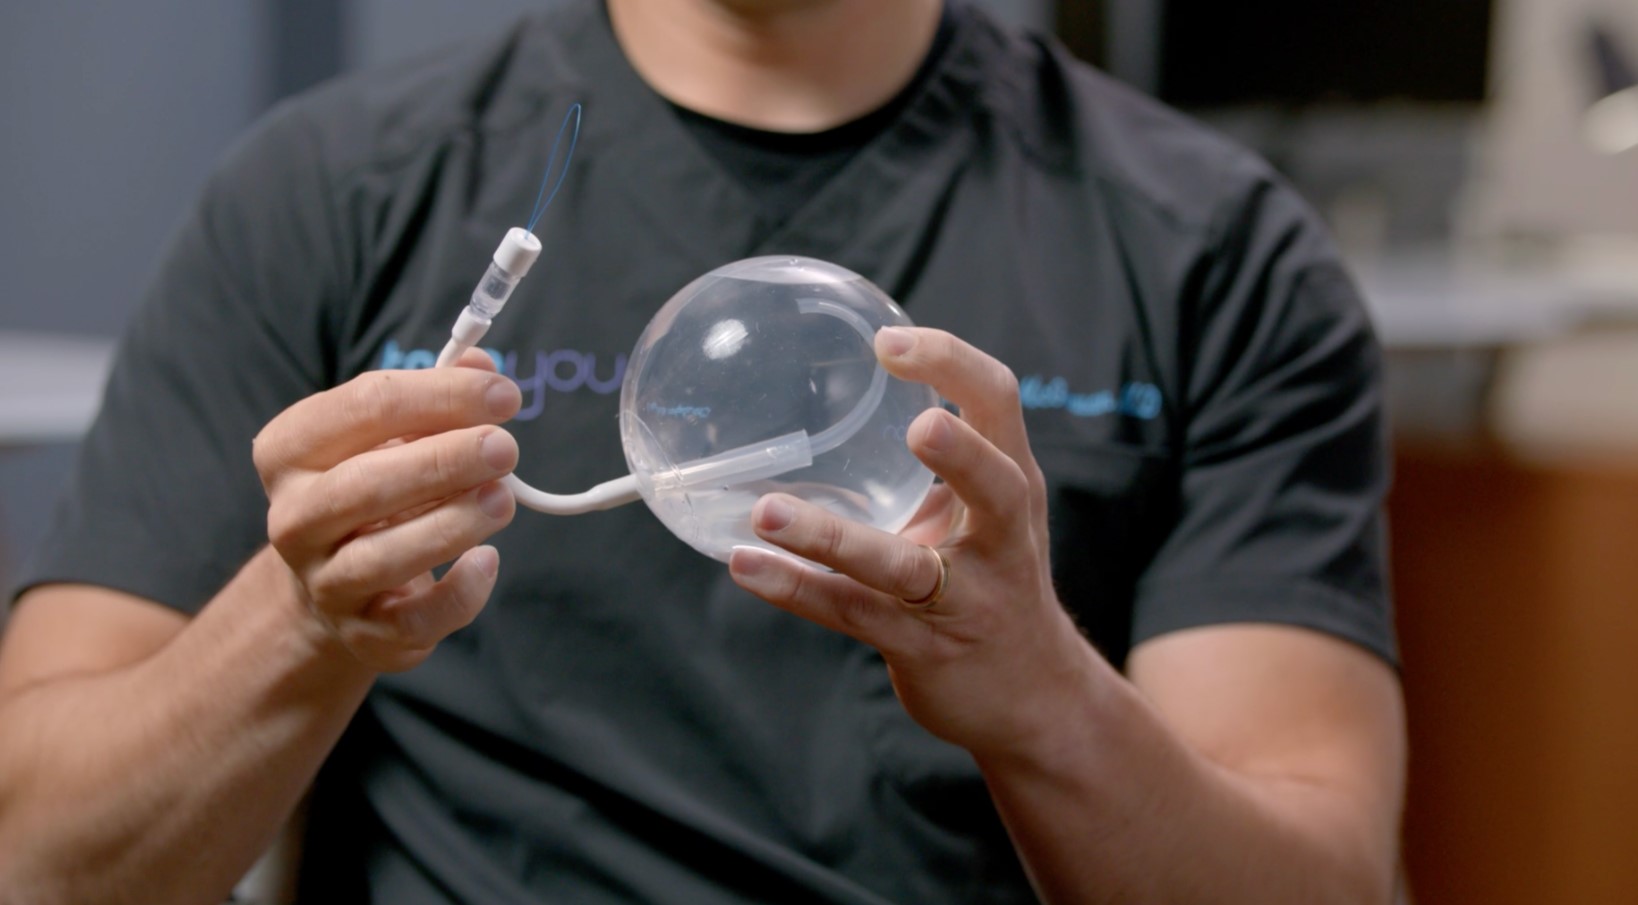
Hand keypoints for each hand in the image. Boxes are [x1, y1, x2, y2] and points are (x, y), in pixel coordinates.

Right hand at [253, 350, 520, 671]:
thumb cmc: (374, 489)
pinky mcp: (366, 633)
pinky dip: (457, 592)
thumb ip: (435, 398)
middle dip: (443, 462)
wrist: (336, 584)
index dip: (439, 395)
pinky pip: (413, 620)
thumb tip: (482, 367)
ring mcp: (325, 582)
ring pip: (382, 557)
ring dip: (452, 523)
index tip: (504, 395)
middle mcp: (295, 517)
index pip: (362, 407)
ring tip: (503, 498)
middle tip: (505, 448)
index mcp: (292, 450)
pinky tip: (487, 561)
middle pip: (363, 486)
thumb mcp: (390, 435)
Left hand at [728, 327, 1093, 757]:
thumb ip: (943, 463)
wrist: (1033, 698)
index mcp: (1015, 485)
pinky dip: (797, 588)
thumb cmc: (995, 584)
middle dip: (962, 457)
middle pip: (996, 488)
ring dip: (833, 539)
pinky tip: (747, 565)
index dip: (951, 365)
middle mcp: (1002, 540)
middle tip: (918, 428)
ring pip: (901, 567)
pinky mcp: (923, 648)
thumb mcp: (988, 514)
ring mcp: (965, 601)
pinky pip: (851, 613)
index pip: (998, 404)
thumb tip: (849, 395)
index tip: (888, 341)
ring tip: (766, 513)